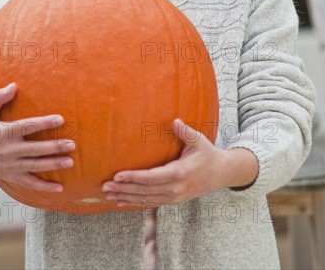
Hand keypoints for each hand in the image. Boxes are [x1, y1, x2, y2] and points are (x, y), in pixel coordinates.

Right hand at [0, 83, 74, 191]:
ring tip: (70, 162)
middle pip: (35, 149)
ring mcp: (9, 166)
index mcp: (2, 132)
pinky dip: (44, 187)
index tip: (61, 119)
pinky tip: (60, 188)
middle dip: (54, 147)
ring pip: (35, 166)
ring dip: (53, 165)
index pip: (27, 127)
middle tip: (72, 144)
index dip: (44, 123)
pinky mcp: (10, 176)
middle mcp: (7, 151)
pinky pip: (29, 183)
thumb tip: (14, 85)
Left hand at [102, 119, 226, 206]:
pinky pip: (150, 203)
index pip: (151, 177)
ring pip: (145, 199)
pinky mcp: (172, 200)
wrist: (220, 173)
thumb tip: (175, 121)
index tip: (117, 175)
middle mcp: (175, 189)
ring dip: (126, 197)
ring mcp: (174, 197)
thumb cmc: (207, 154)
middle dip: (123, 189)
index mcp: (179, 173)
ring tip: (108, 194)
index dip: (133, 177)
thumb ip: (186, 131)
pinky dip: (135, 202)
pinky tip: (121, 201)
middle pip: (144, 191)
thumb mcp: (199, 140)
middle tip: (105, 186)